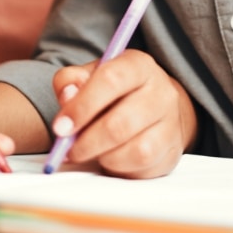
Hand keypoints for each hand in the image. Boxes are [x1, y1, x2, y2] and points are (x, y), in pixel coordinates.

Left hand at [50, 49, 197, 178]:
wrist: (153, 107)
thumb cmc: (115, 91)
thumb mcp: (90, 76)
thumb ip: (71, 81)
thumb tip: (67, 96)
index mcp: (138, 65)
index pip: (111, 80)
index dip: (82, 105)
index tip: (60, 127)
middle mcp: (161, 91)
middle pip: (121, 122)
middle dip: (87, 141)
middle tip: (67, 149)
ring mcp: (171, 122)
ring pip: (136, 149)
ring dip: (103, 156)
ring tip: (89, 151)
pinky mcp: (172, 151)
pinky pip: (143, 167)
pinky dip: (118, 167)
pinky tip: (108, 158)